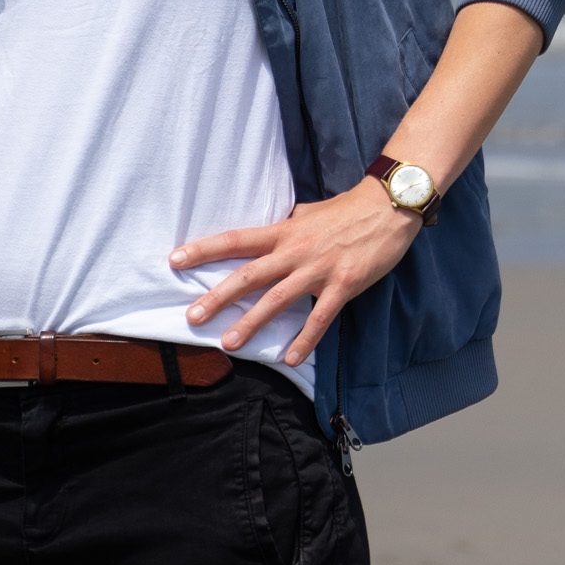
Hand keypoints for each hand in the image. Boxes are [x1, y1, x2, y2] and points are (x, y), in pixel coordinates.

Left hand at [171, 181, 422, 367]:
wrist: (389, 206)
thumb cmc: (347, 210)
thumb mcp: (308, 213)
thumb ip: (285, 228)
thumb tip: (266, 236)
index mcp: (285, 231)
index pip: (237, 240)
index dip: (205, 249)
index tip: (175, 259)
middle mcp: (295, 250)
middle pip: (249, 275)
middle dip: (218, 297)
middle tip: (192, 317)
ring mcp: (319, 269)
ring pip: (278, 299)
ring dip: (251, 323)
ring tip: (228, 344)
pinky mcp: (344, 284)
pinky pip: (320, 317)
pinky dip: (305, 339)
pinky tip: (290, 358)